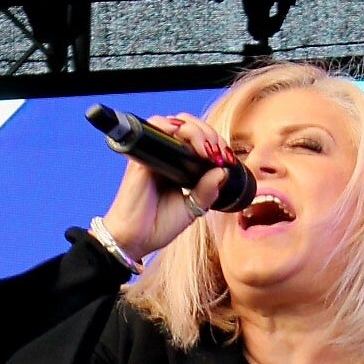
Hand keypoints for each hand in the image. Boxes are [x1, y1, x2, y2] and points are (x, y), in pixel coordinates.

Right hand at [99, 112, 232, 264]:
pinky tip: (193, 147)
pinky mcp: (142, 157)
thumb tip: (223, 171)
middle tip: (219, 153)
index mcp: (177, 165)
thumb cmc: (159, 225)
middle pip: (188, 126)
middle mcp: (164, 156)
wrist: (136, 240)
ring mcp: (153, 154)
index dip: (215, 142)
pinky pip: (156, 130)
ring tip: (207, 150)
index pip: (197, 140)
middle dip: (209, 133)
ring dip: (196, 130)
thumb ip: (208, 190)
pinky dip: (174, 129)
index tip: (226, 159)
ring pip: (175, 123)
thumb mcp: (193, 208)